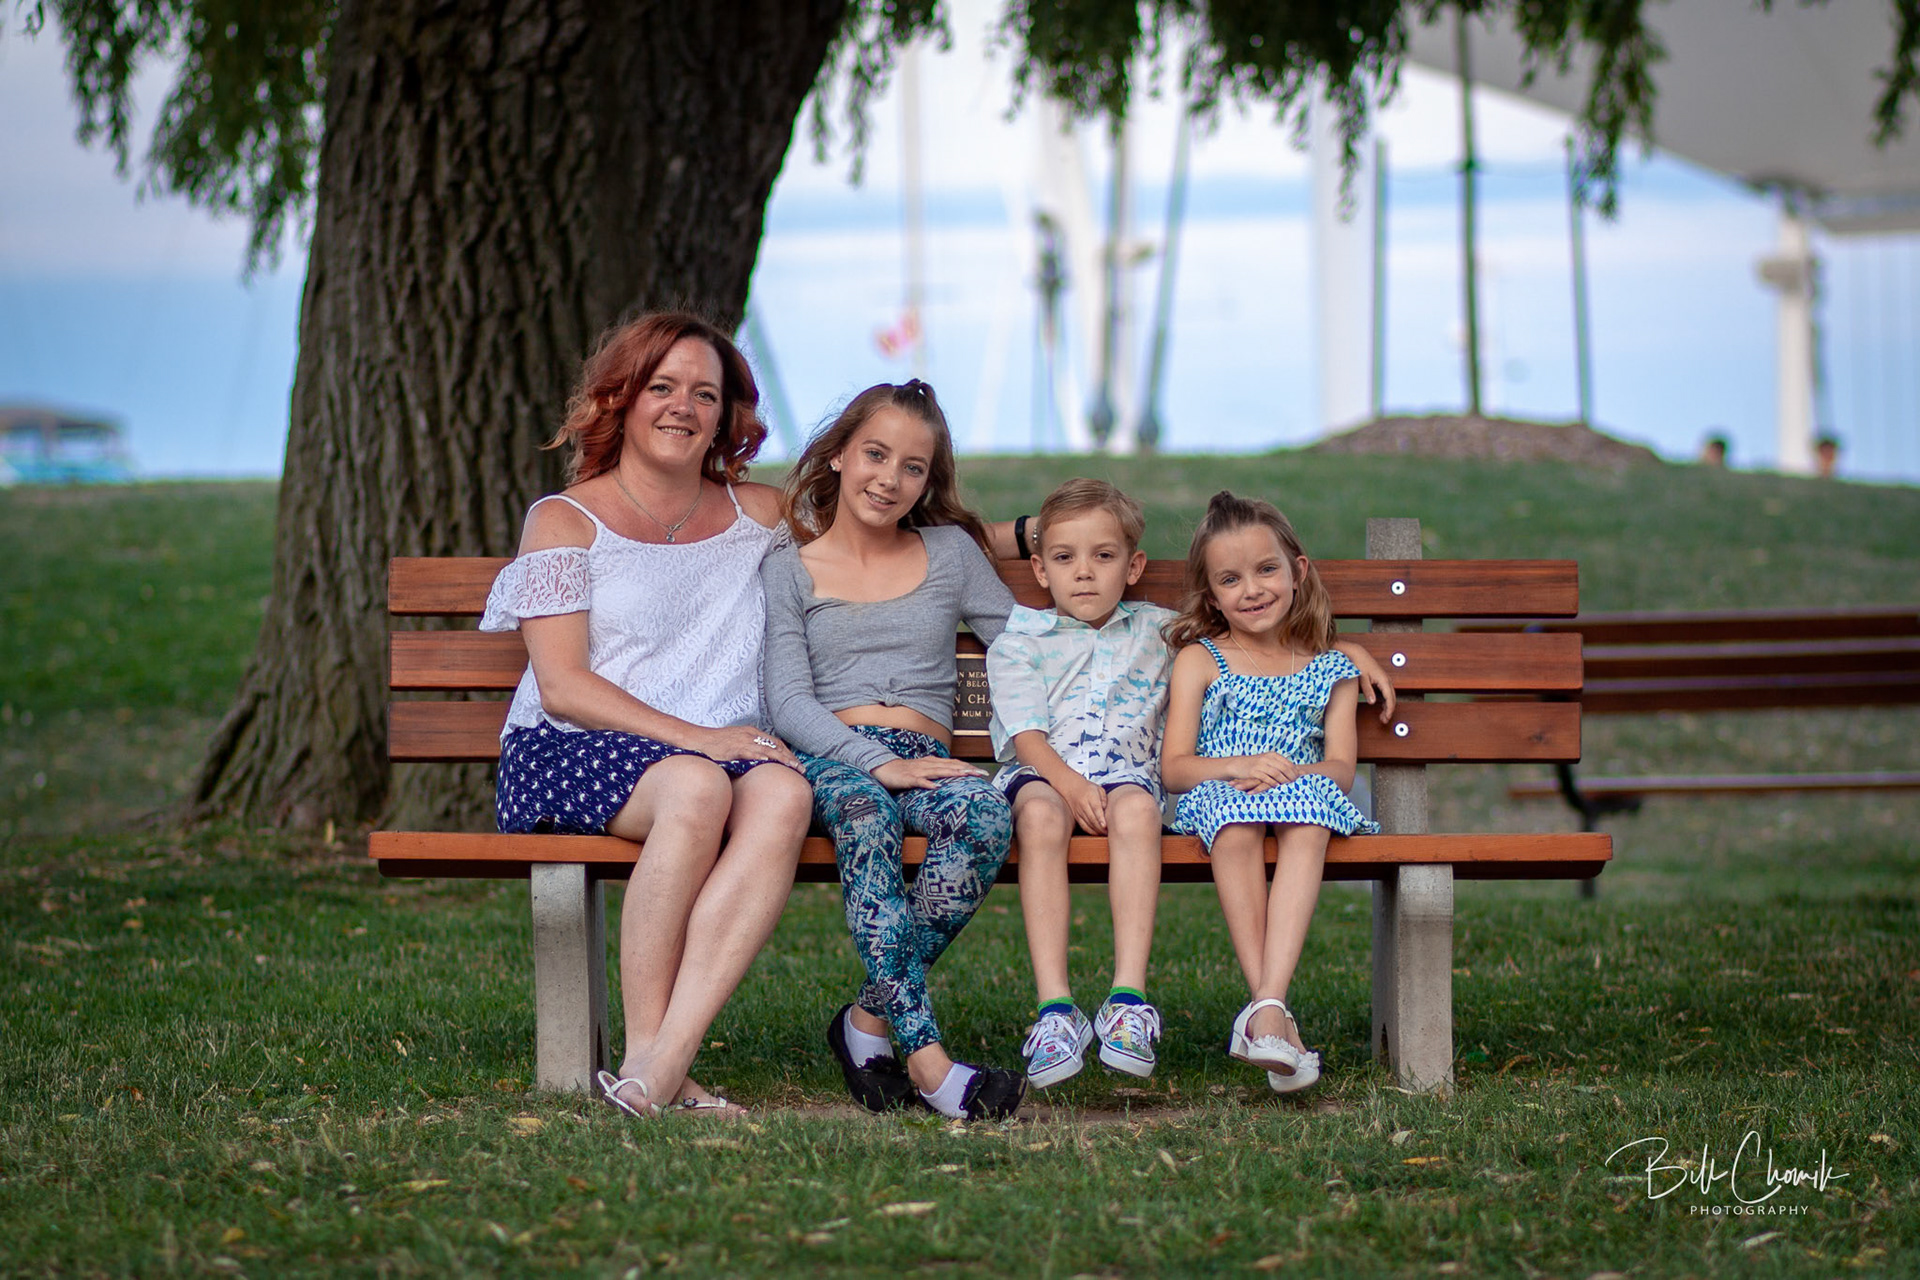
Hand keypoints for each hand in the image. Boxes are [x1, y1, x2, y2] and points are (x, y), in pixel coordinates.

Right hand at [697, 726, 799, 769]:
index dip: (787, 753)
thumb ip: (746, 753)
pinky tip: (771, 763)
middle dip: (790, 758)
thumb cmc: (712, 746)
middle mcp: (749, 734)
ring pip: (768, 749)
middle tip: (802, 770)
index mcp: (750, 733)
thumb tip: (756, 766)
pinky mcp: (733, 748)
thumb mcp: (733, 747)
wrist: (694, 740)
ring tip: (794, 768)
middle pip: (776, 745)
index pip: (775, 743)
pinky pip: (751, 752)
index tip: (797, 765)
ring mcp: (742, 740)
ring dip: (782, 759)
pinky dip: (762, 757)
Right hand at [873, 756, 988, 790]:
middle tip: (980, 774)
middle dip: (966, 769)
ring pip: (938, 771)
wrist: (884, 768)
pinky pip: (919, 781)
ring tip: (965, 775)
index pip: (954, 763)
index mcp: (933, 762)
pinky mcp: (908, 778)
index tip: (982, 772)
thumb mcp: (924, 771)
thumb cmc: (905, 771)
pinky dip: (928, 783)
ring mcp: (918, 771)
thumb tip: (954, 776)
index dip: (968, 767)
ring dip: (952, 773)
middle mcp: (928, 764)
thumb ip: (938, 772)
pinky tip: (936, 787)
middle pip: (950, 766)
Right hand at [1060, 774, 1109, 833]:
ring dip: (1097, 831)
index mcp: (1090, 797)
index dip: (1100, 818)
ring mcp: (1079, 812)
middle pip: (1092, 819)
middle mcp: (1083, 805)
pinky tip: (1097, 833)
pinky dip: (1091, 831)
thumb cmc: (1089, 789)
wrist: (1072, 788)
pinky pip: (1084, 826)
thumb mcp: (1099, 789)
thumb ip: (1104, 798)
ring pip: (1088, 824)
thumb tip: (1105, 808)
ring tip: (1105, 834)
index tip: (1105, 825)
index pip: (1096, 809)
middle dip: (1100, 828)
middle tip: (1109, 832)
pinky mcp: (1076, 817)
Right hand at [1234, 752, 1298, 792]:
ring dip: (1283, 781)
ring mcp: (1260, 765)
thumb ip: (1278, 764)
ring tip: (1286, 785)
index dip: (1294, 771)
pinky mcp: (1254, 772)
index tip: (1298, 778)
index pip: (1287, 763)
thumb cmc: (1255, 764)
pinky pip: (1266, 778)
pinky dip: (1273, 783)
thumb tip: (1293, 772)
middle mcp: (1267, 758)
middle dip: (1290, 777)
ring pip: (1276, 773)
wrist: (1237, 764)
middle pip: (1284, 768)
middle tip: (1294, 783)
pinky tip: (1276, 786)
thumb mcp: (1267, 760)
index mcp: (1272, 755)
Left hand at [1346, 650, 1396, 722]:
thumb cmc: (1359, 664)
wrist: (1357, 653)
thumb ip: (1367, 690)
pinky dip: (1386, 701)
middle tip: (1384, 720)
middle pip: (1392, 698)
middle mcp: (1387, 680)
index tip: (1386, 717)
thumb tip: (1372, 702)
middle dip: (1389, 710)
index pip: (1390, 698)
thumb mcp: (1362, 678)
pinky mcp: (1382, 679)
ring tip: (1382, 716)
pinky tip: (1381, 707)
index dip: (1389, 709)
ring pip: (1390, 696)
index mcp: (1384, 680)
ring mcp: (1385, 679)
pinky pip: (1387, 692)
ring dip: (1388, 706)